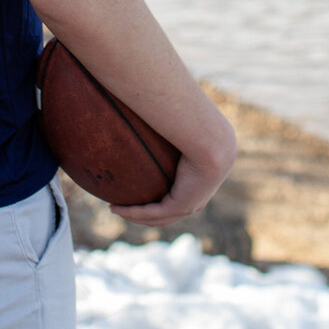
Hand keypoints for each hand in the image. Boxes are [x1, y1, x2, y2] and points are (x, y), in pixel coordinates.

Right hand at [112, 135, 235, 227]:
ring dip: (134, 215)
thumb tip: (153, 111)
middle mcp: (196, 198)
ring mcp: (189, 205)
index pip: (177, 196)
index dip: (158, 198)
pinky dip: (133, 212)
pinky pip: (152, 213)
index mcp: (199, 183)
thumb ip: (168, 127)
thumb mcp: (181, 129)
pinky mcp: (179, 206)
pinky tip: (117, 208)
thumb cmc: (200, 128)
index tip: (140, 192)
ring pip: (157, 217)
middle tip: (121, 205)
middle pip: (166, 213)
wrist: (213, 140)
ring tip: (115, 208)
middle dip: (142, 213)